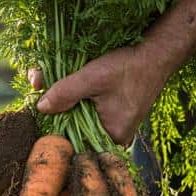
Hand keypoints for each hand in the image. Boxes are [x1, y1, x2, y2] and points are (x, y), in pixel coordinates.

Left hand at [30, 44, 167, 145]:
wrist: (156, 55)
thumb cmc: (127, 67)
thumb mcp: (92, 77)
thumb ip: (65, 93)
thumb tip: (41, 107)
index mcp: (111, 135)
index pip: (73, 139)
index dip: (54, 124)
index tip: (39, 106)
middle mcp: (116, 137)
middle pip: (77, 129)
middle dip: (57, 109)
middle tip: (39, 83)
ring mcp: (118, 127)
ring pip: (83, 119)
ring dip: (67, 103)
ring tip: (49, 81)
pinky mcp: (119, 116)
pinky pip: (93, 113)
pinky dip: (80, 100)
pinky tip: (71, 85)